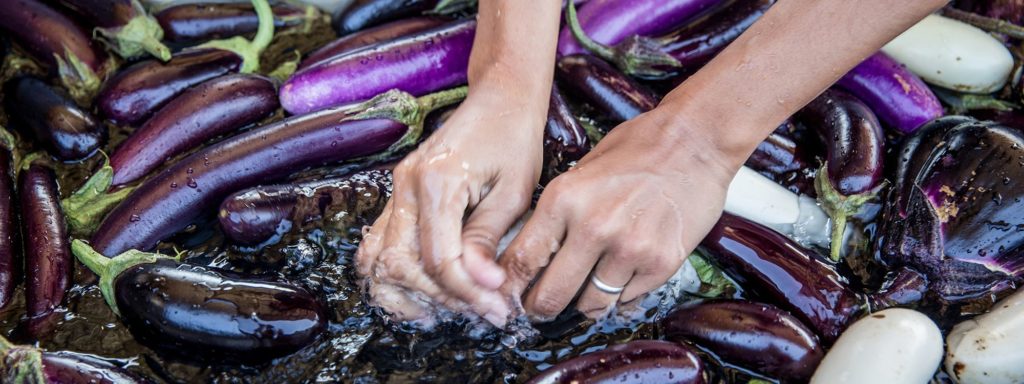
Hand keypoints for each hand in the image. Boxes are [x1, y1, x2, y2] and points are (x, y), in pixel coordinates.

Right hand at [356, 89, 544, 326]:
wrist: (499, 99)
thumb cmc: (513, 138)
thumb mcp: (514, 190)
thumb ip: (489, 238)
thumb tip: (483, 285)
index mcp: (436, 182)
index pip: (438, 259)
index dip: (467, 291)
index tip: (499, 306)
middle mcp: (406, 187)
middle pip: (401, 265)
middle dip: (443, 297)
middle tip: (485, 311)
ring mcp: (396, 192)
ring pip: (378, 260)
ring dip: (412, 293)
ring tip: (453, 309)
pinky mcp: (398, 197)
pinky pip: (379, 245)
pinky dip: (397, 275)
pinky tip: (429, 292)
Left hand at [499, 110, 736, 319]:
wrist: (696, 140)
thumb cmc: (637, 148)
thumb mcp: (582, 170)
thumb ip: (558, 212)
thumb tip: (533, 254)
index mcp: (563, 199)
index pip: (522, 260)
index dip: (510, 287)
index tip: (508, 297)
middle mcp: (593, 227)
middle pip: (551, 294)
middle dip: (541, 308)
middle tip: (540, 310)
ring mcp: (630, 249)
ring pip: (592, 304)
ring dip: (585, 305)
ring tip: (585, 295)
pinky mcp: (662, 263)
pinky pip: (628, 300)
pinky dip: (621, 297)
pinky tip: (622, 282)